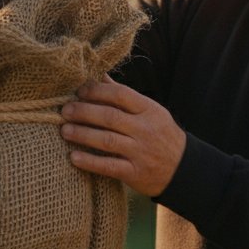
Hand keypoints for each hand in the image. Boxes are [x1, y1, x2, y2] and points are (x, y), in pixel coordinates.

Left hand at [60, 77, 185, 197]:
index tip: (79, 91)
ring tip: (65, 130)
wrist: (184, 169)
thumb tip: (100, 76)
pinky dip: (90, 162)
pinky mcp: (135, 173)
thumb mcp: (149, 111)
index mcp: (149, 110)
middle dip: (84, 112)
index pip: (120, 95)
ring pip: (107, 140)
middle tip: (65, 110)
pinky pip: (109, 166)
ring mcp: (140, 152)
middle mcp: (145, 130)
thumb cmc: (160, 135)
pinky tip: (74, 157)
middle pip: (110, 117)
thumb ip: (124, 96)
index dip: (97, 91)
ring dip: (82, 134)